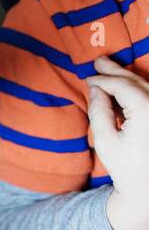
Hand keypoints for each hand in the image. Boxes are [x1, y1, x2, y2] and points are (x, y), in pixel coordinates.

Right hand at [86, 55, 148, 229]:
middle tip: (98, 61)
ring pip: (147, 87)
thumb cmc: (126, 168)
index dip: (102, 80)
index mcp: (147, 112)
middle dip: (116, 71)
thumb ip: (99, 110)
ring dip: (127, 78)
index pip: (122, 86)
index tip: (86, 78)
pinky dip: (137, 89)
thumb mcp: (105, 140)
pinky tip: (123, 87)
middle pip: (137, 82)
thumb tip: (95, 88)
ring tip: (109, 69)